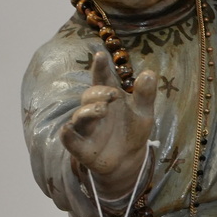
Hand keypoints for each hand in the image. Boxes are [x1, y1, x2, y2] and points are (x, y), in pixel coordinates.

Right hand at [60, 51, 158, 201]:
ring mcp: (86, 128)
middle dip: (99, 93)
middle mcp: (94, 109)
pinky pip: (69, 139)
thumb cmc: (132, 130)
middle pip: (89, 96)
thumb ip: (145, 95)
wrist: (129, 160)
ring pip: (79, 116)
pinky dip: (67, 134)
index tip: (100, 55)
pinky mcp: (80, 147)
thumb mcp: (144, 112)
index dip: (100, 67)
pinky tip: (67, 129)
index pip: (102, 79)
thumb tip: (149, 74)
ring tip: (102, 110)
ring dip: (88, 112)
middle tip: (113, 94)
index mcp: (108, 97)